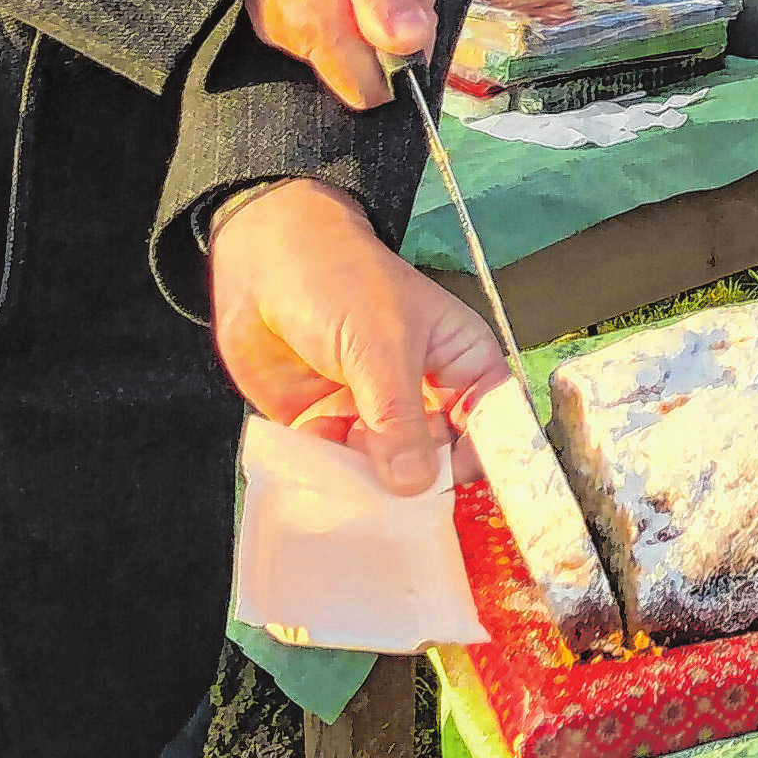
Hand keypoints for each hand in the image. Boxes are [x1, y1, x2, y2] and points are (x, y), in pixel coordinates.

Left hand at [210, 178, 508, 495]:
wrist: (263, 261)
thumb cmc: (343, 283)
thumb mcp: (382, 346)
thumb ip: (399, 418)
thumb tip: (416, 487)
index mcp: (460, 361)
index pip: (494, 421)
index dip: (488, 455)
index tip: (458, 487)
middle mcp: (424, 394)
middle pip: (440, 458)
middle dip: (418, 480)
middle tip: (392, 495)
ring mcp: (374, 413)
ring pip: (386, 472)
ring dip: (367, 481)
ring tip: (347, 473)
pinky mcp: (327, 426)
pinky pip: (338, 468)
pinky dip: (328, 474)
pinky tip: (315, 452)